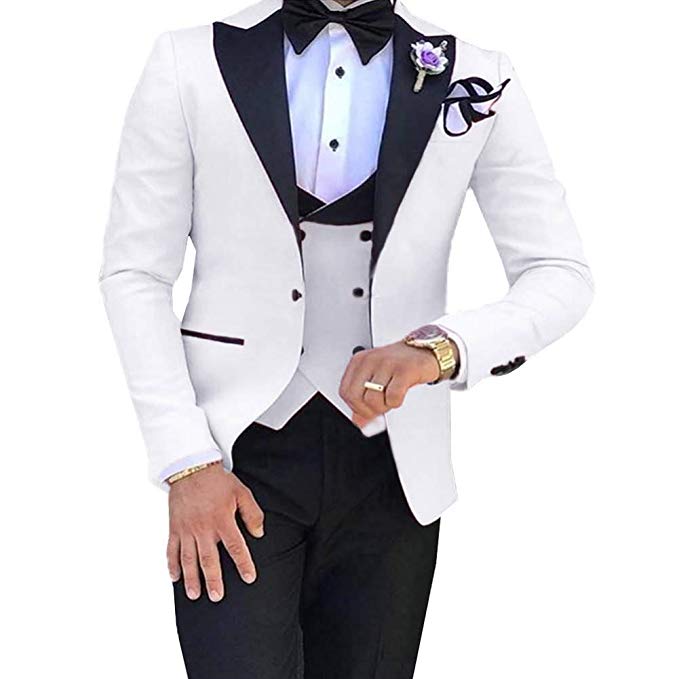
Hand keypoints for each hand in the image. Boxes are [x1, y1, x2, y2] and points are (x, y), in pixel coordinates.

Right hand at [167, 464, 263, 602]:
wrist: (192, 468)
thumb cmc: (219, 481)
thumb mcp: (242, 493)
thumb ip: (252, 514)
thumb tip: (259, 534)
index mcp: (222, 520)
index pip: (236, 547)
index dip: (243, 563)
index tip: (249, 578)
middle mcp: (204, 528)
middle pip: (209, 559)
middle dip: (213, 580)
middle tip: (217, 597)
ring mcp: (187, 529)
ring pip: (188, 559)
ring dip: (191, 578)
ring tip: (194, 594)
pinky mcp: (174, 527)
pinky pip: (171, 549)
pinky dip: (171, 564)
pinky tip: (174, 578)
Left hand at [339, 340, 453, 427]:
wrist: (425, 351)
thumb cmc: (399, 364)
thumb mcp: (376, 379)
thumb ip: (364, 399)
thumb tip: (358, 421)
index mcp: (359, 362)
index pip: (345, 392)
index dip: (356, 407)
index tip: (367, 409)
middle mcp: (370, 360)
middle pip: (355, 397)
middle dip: (368, 410)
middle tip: (380, 407)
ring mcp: (386, 364)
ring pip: (372, 399)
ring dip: (384, 406)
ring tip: (391, 398)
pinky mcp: (403, 370)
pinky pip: (392, 396)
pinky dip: (396, 402)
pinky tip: (400, 394)